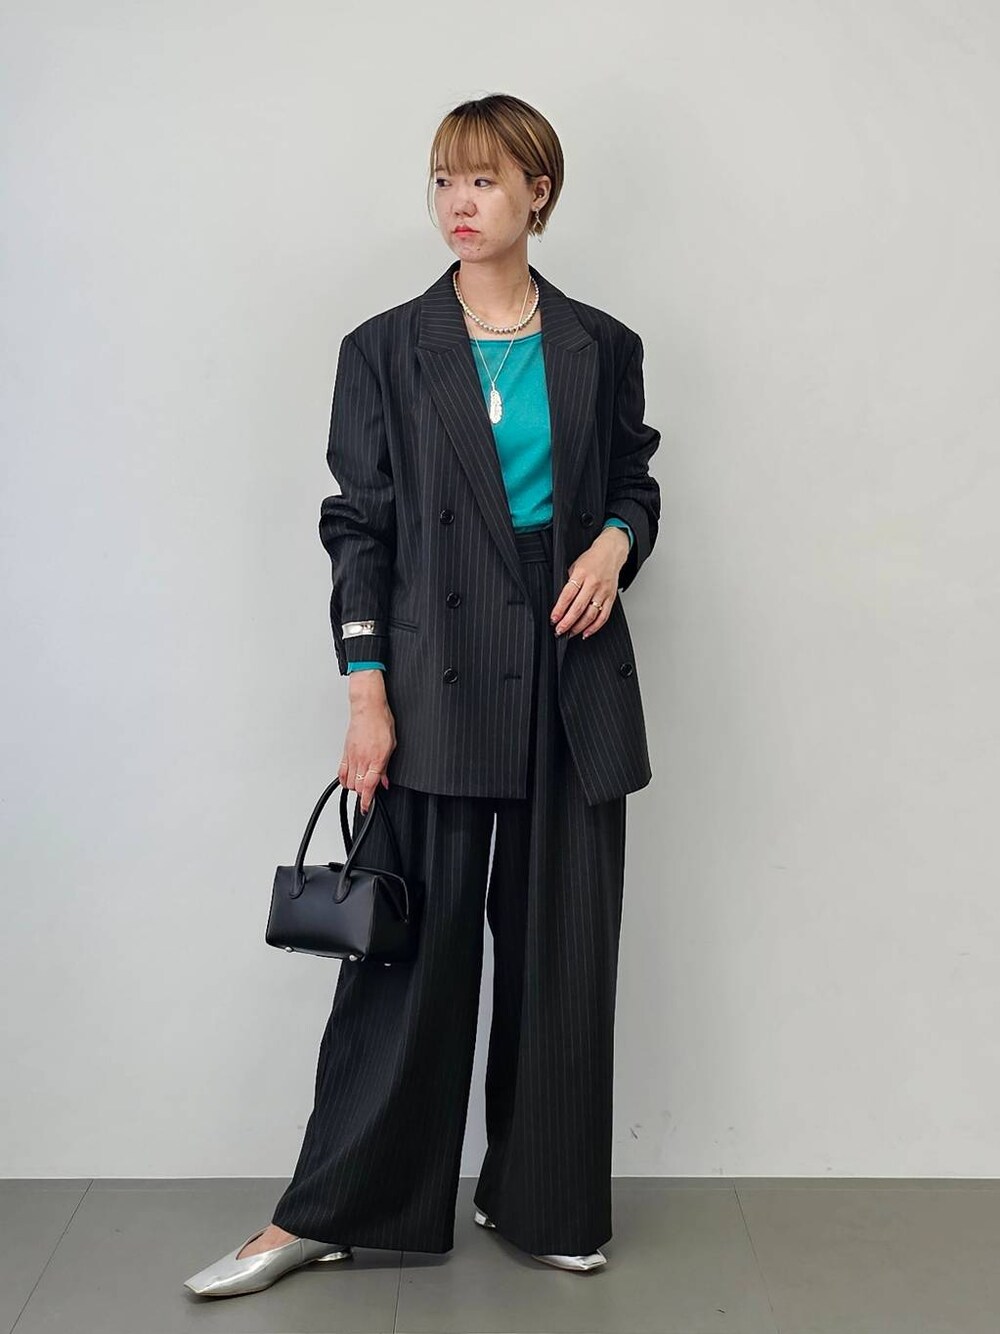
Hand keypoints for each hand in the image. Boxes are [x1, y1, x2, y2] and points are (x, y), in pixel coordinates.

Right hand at [341, 674, 394, 813]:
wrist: (368, 708)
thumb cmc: (381, 722)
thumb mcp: (392, 745)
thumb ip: (386, 767)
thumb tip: (385, 782)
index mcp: (376, 759)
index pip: (370, 787)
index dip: (368, 801)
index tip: (366, 807)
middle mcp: (362, 759)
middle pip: (358, 787)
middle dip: (363, 795)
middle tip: (368, 795)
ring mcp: (352, 756)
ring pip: (349, 782)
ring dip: (355, 788)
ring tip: (361, 786)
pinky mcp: (345, 752)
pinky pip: (341, 771)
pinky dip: (344, 780)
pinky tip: (349, 780)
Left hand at [550, 525, 629, 638]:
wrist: (611, 553)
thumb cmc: (591, 559)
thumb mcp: (575, 566)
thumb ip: (569, 583)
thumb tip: (560, 603)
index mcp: (582, 574)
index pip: (568, 595)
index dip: (560, 609)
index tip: (553, 619)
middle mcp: (593, 583)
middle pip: (578, 608)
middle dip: (567, 622)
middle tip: (559, 630)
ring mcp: (603, 592)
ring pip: (591, 615)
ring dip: (579, 627)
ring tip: (569, 633)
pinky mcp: (611, 598)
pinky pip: (603, 616)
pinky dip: (594, 627)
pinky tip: (586, 632)